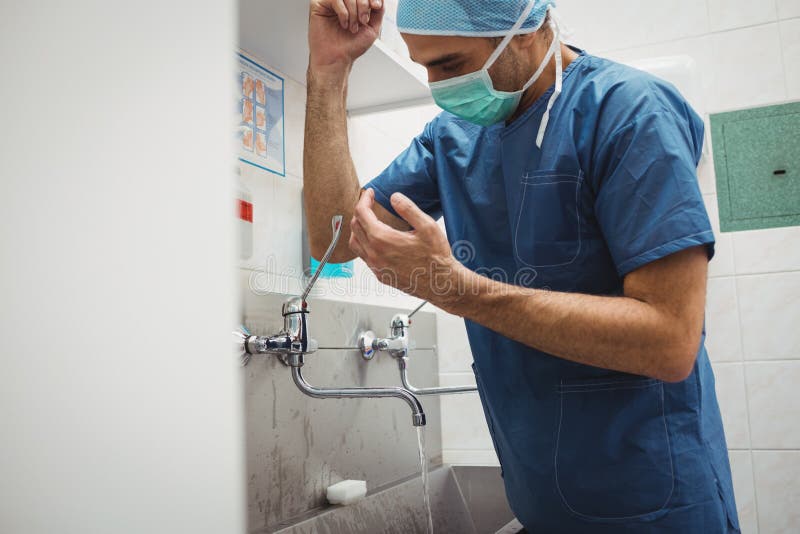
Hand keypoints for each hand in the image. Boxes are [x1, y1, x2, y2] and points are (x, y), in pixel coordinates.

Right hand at [309, 0, 384, 73]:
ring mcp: (331, 2)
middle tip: (363, 20)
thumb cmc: (351, 47)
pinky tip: (343, 24)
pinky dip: (343, 12)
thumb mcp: (372, 28)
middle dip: (363, 5)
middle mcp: (343, 2)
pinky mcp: (319, 5)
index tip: (375, 6)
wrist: (337, 59)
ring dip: (353, 12)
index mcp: (355, 5)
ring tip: (352, 27)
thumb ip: (379, 11)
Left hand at [349, 190, 463, 303]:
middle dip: (360, 211)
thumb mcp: (427, 227)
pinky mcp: (380, 275)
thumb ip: (408, 209)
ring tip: (368, 220)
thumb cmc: (436, 258)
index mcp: (383, 240)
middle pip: (355, 227)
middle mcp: (375, 254)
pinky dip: (364, 244)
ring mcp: (376, 267)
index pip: (362, 214)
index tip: (370, 193)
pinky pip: (364, 257)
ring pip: (355, 243)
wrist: (440, 283)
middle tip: (369, 204)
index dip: (364, 199)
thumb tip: (394, 197)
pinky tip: (376, 240)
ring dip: (358, 229)